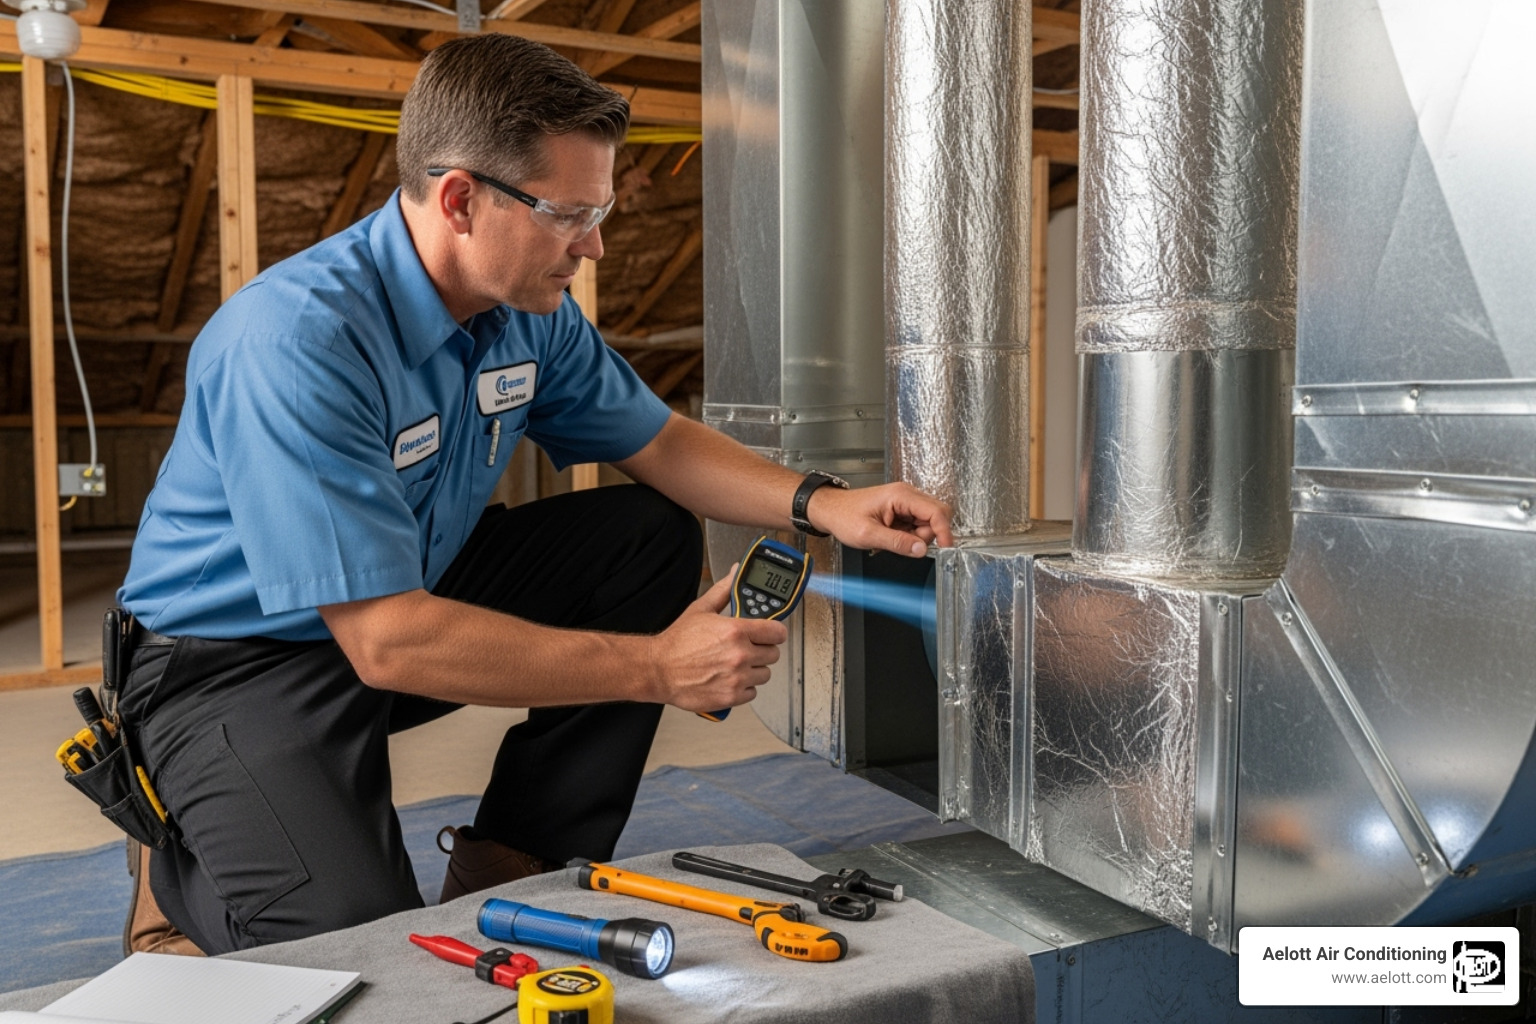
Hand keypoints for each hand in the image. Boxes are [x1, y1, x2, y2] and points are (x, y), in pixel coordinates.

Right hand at [646, 568, 787, 711]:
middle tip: (747, 648)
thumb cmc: (677, 643)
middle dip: (762, 650)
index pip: (777, 632)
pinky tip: (729, 679)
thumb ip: (724, 591)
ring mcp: (737, 678)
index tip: (771, 633)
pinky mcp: (732, 696)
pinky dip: (743, 688)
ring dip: (753, 670)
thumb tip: (735, 574)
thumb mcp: (701, 609)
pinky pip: (752, 692)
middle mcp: (740, 655)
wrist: (658, 670)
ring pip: (764, 674)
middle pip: (773, 654)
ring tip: (735, 664)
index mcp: (736, 631)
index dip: (775, 632)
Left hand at [806, 482, 954, 556]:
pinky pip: (918, 524)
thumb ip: (897, 542)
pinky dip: (911, 535)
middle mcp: (907, 495)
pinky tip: (894, 536)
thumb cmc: (844, 516)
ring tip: (893, 538)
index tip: (946, 547)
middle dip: (929, 534)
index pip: (935, 511)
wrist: (830, 510)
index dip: (944, 531)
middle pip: (936, 515)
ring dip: (918, 536)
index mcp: (900, 495)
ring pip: (928, 521)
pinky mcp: (903, 510)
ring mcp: (906, 502)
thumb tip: (921, 550)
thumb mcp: (868, 534)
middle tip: (908, 544)